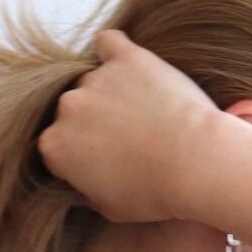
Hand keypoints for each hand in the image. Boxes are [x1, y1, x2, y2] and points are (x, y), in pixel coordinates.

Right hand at [36, 26, 220, 222]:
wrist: (196, 163)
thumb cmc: (155, 194)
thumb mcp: (110, 209)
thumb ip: (86, 191)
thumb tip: (83, 184)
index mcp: (55, 147)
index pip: (56, 146)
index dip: (78, 155)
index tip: (101, 161)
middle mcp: (67, 108)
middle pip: (72, 110)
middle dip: (92, 121)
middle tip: (126, 135)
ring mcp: (96, 79)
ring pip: (93, 80)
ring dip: (109, 91)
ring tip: (142, 109)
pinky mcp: (127, 58)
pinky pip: (109, 43)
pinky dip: (115, 52)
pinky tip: (129, 65)